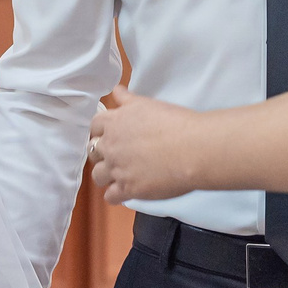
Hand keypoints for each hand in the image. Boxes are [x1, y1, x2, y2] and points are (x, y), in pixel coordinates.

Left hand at [86, 88, 205, 204]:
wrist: (194, 149)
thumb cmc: (175, 122)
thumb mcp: (148, 104)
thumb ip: (127, 99)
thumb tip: (117, 91)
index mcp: (114, 122)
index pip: (94, 126)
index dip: (100, 132)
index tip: (109, 136)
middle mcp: (111, 146)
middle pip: (93, 152)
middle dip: (102, 154)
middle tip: (117, 156)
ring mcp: (117, 169)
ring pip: (98, 176)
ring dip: (107, 176)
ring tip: (121, 175)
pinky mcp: (128, 189)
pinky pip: (110, 196)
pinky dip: (116, 195)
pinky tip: (126, 191)